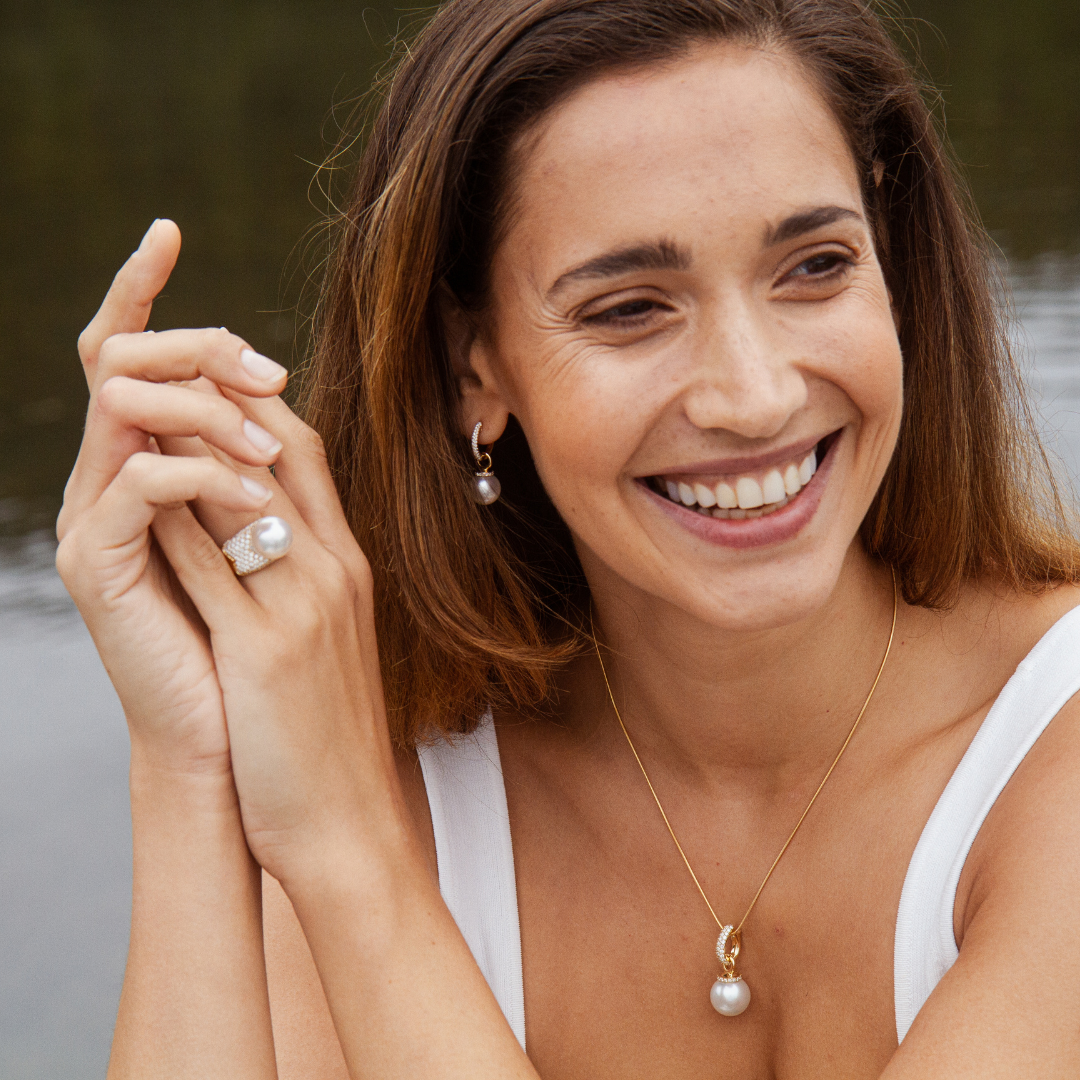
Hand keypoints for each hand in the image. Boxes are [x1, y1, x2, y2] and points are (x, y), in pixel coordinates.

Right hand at [56, 220, 288, 777]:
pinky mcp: (96, 566)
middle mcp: (106, 480)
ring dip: (208, 412)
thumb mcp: (258, 534)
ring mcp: (93, 520)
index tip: (165, 225)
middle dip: (196, 347)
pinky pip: (137, 487)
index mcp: (143, 465)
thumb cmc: (251, 637)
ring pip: (124, 413)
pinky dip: (201, 477)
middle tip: (265, 368)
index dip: (142, 291)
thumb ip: (247, 465)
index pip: (131, 358)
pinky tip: (254, 494)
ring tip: (271, 448)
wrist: (231, 734)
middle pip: (119, 364)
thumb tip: (266, 396)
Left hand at [58, 220, 403, 884]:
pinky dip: (167, 511)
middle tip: (156, 356)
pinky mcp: (267, 648)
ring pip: (240, 488)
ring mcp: (305, 605)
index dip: (249, 398)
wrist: (349, 820)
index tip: (199, 372)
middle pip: (277, 446)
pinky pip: (209, 560)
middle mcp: (335, 570)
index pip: (304, 453)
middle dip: (214, 391)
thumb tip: (246, 520)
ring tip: (124, 399)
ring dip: (179, 435)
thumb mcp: (326, 639)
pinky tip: (127, 485)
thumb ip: (299, 573)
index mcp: (349, 565)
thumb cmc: (330, 733)